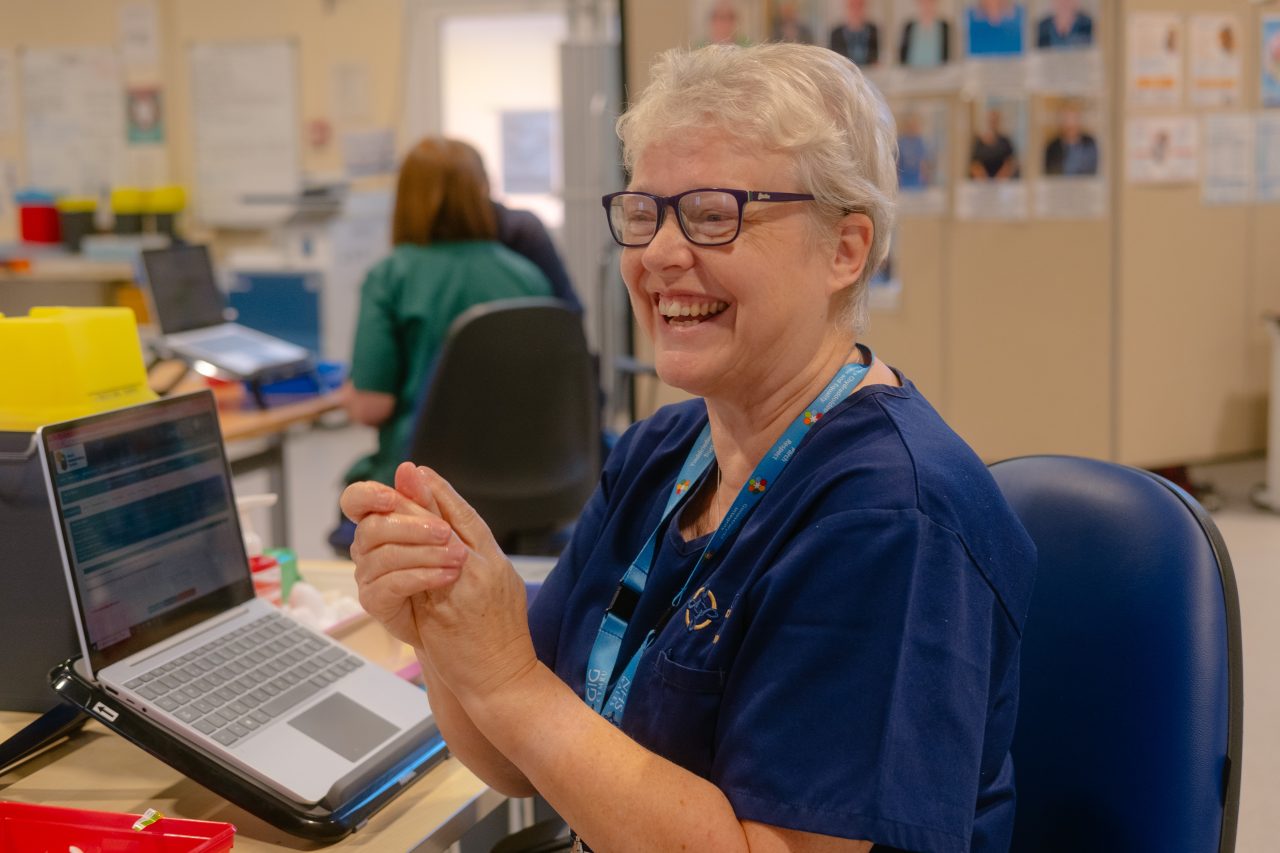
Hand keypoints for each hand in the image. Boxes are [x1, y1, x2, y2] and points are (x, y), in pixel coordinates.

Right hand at [340, 463, 467, 647]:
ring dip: (424, 552)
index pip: (358, 501)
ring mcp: (373, 577)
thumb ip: (435, 505)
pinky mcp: (379, 605)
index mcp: (391, 523)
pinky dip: (420, 576)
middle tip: (447, 535)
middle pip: (372, 526)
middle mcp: (375, 548)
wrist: (481, 639)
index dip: (367, 495)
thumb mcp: (464, 537)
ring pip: (380, 555)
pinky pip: (387, 584)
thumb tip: (410, 469)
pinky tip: (447, 576)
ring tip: (458, 560)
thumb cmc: (473, 585)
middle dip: (412, 525)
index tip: (390, 497)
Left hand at [399, 467, 539, 704]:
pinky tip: (385, 550)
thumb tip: (448, 533)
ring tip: (385, 508)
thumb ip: (471, 557)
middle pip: (448, 521)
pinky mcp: (447, 609)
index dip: (442, 491)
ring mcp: (467, 586)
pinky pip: (419, 576)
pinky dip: (403, 560)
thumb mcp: (493, 586)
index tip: (418, 472)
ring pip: (432, 541)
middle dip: (420, 498)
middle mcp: (484, 567)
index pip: (467, 516)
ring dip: (407, 524)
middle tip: (400, 478)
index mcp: (495, 561)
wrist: (504, 679)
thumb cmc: (497, 637)